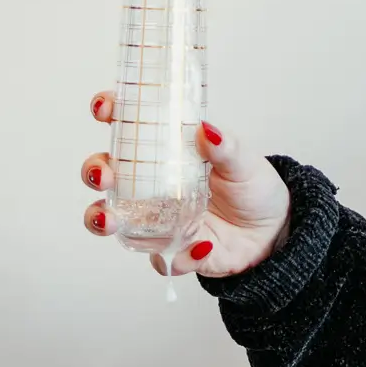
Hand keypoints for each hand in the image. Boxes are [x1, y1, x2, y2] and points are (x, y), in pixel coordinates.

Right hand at [80, 90, 291, 278]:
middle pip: (106, 176)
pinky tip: (200, 246)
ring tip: (110, 219)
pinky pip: (162, 258)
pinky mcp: (172, 251)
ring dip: (101, 219)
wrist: (271, 231)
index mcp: (167, 153)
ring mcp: (156, 220)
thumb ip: (226, 147)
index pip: (129, 129)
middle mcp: (152, 186)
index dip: (110, 114)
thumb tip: (207, 130)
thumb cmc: (251, 188)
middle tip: (104, 175)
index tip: (104, 107)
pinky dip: (178, 256)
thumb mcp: (244, 161)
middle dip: (94, 172)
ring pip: (113, 220)